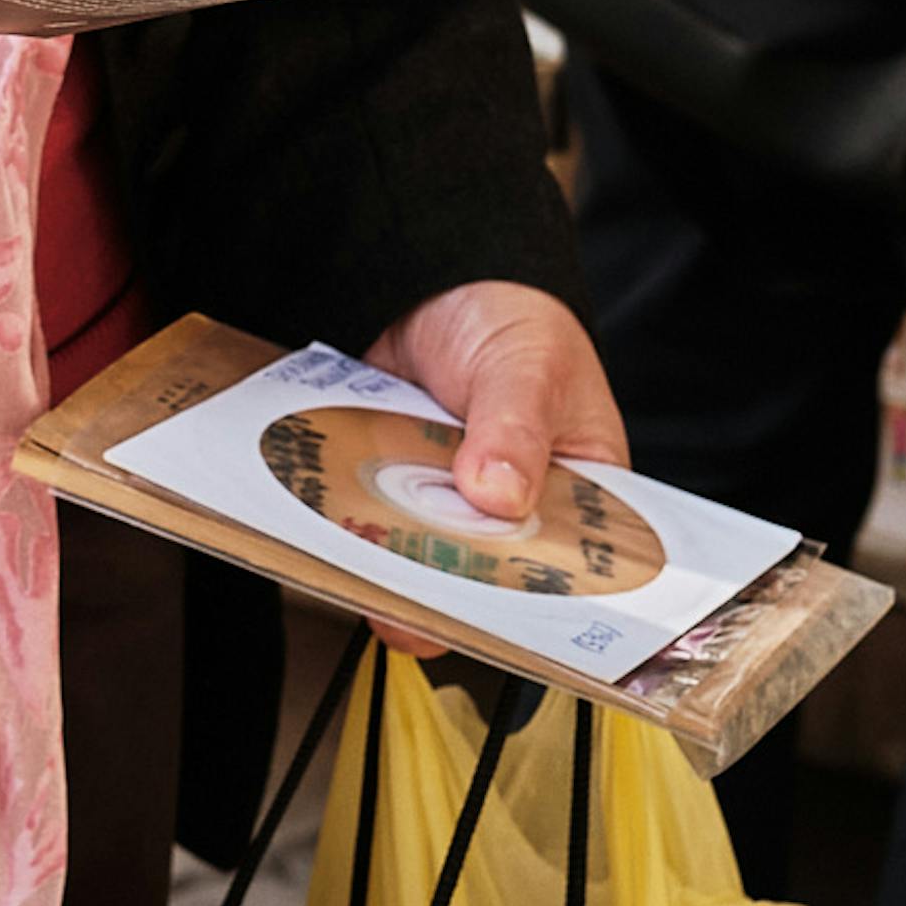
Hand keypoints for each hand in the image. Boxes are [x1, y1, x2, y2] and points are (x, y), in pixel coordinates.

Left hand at [360, 279, 627, 655]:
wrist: (436, 286)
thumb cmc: (511, 323)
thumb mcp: (529, 368)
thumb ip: (515, 428)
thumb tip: (497, 492)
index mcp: (581, 499)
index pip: (569, 573)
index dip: (534, 604)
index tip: (495, 619)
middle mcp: (513, 516)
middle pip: (482, 580)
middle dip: (443, 592)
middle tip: (406, 599)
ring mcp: (445, 506)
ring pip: (415, 559)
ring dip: (383, 566)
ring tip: (357, 567)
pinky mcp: (390, 490)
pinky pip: (366, 523)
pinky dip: (345, 527)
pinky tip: (324, 532)